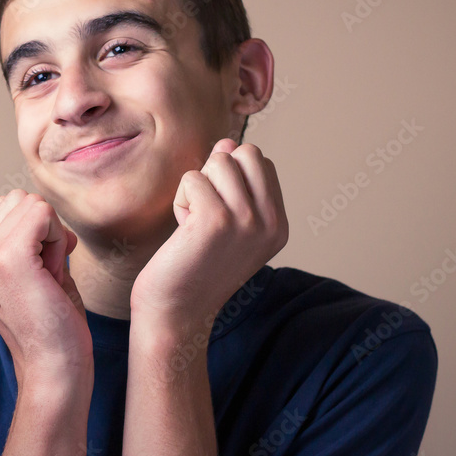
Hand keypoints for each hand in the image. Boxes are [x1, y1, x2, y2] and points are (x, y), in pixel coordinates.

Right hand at [0, 190, 92, 386]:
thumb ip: (32, 240)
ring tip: (50, 275)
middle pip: (20, 200)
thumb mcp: (34, 273)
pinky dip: (58, 235)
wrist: (53, 366)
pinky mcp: (8, 258)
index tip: (44, 269)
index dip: (37, 229)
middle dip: (45, 227)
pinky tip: (56, 271)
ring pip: (32, 204)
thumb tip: (44, 210)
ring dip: (52, 233)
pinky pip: (42, 213)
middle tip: (50, 272)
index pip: (8, 207)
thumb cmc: (54, 325)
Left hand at [129, 139, 288, 334]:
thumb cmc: (194, 266)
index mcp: (279, 224)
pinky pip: (192, 178)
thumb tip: (227, 142)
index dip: (230, 176)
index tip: (218, 214)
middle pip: (245, 152)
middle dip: (216, 171)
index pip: (261, 162)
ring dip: (196, 187)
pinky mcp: (216, 221)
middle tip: (204, 210)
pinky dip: (180, 200)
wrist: (176, 313)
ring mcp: (247, 221)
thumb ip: (235, 183)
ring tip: (193, 222)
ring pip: (218, 161)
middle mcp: (270, 222)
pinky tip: (182, 231)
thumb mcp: (229, 224)